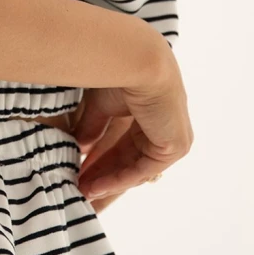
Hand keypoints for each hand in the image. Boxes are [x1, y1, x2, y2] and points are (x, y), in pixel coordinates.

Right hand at [70, 53, 191, 205]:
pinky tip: (95, 186)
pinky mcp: (175, 146)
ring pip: (135, 168)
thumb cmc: (119, 73)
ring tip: (82, 193)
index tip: (79, 172)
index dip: (101, 160)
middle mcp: (164, 128)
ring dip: (107, 181)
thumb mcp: (101, 107)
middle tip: (79, 189)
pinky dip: (117, 179)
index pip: (125, 146)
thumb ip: (93, 128)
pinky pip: (142, 170)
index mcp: (151, 115)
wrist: (135, 61)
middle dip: (102, 175)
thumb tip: (80, 148)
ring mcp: (173, 139)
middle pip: (129, 161)